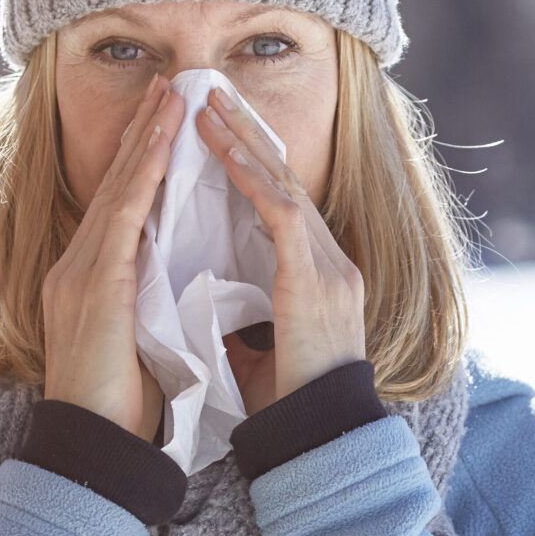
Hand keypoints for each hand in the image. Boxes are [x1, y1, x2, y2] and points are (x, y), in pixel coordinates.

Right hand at [40, 82, 178, 438]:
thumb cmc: (121, 406)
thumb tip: (178, 282)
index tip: (164, 123)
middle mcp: (75, 267)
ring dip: (146, 138)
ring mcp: (79, 273)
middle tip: (168, 86)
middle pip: (113, 185)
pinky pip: (122, 217)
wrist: (93, 446)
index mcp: (87, 281)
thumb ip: (149, 304)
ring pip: (117, 189)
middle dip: (142, 133)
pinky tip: (163, 143)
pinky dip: (143, 175)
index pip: (118, 206)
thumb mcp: (139, 340)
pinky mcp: (95, 285)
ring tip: (171, 95)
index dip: (140, 161)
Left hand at [198, 82, 365, 412]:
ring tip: (206, 107)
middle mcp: (331, 262)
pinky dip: (249, 175)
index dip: (251, 167)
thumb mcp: (258, 352)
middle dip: (248, 135)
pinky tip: (220, 148)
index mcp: (319, 280)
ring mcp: (328, 266)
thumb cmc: (289, 408)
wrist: (319, 439)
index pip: (283, 207)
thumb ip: (238, 322)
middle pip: (287, 181)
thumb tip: (203, 310)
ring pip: (283, 183)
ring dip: (243, 141)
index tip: (218, 135)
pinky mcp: (314, 277)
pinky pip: (281, 209)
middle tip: (210, 96)